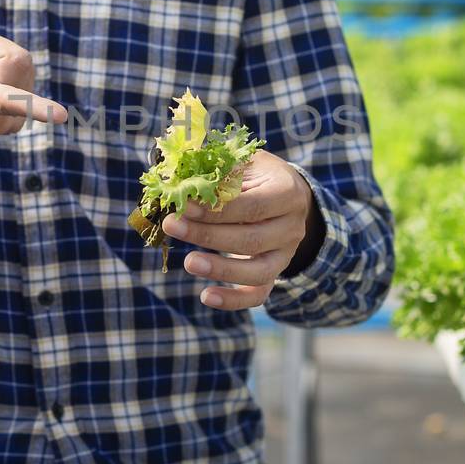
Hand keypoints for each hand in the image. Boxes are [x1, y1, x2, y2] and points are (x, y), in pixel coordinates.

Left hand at [160, 151, 320, 310]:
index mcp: (287, 192)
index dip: (214, 209)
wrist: (287, 195)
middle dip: (208, 235)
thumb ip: (217, 173)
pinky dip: (233, 300)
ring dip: (221, 270)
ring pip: (257, 271)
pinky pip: (258, 294)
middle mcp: (292, 227)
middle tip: (172, 226)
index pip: (250, 206)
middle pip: (251, 239)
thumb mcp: (242, 163)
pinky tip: (206, 297)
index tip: (182, 206)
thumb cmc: (256, 175)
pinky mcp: (275, 273)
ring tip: (189, 263)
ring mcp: (285, 254)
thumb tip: (177, 184)